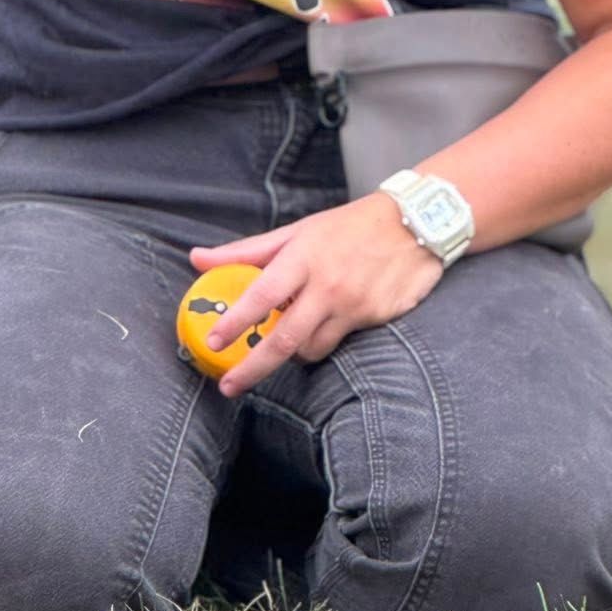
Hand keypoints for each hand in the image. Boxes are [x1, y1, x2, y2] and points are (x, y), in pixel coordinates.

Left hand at [189, 194, 445, 397]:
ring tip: (282, 342)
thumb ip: (246, 251)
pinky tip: (317, 330)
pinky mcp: (374, 318)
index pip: (262, 295)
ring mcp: (353, 305)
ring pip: (311, 348)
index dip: (236, 321)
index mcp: (303, 257)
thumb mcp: (296, 232)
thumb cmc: (347, 227)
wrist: (415, 225)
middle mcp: (327, 284)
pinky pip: (337, 343)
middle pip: (284, 338)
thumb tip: (196, 258)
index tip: (213, 341)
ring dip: (290, 353)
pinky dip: (319, 343)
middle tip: (228, 385)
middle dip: (253, 367)